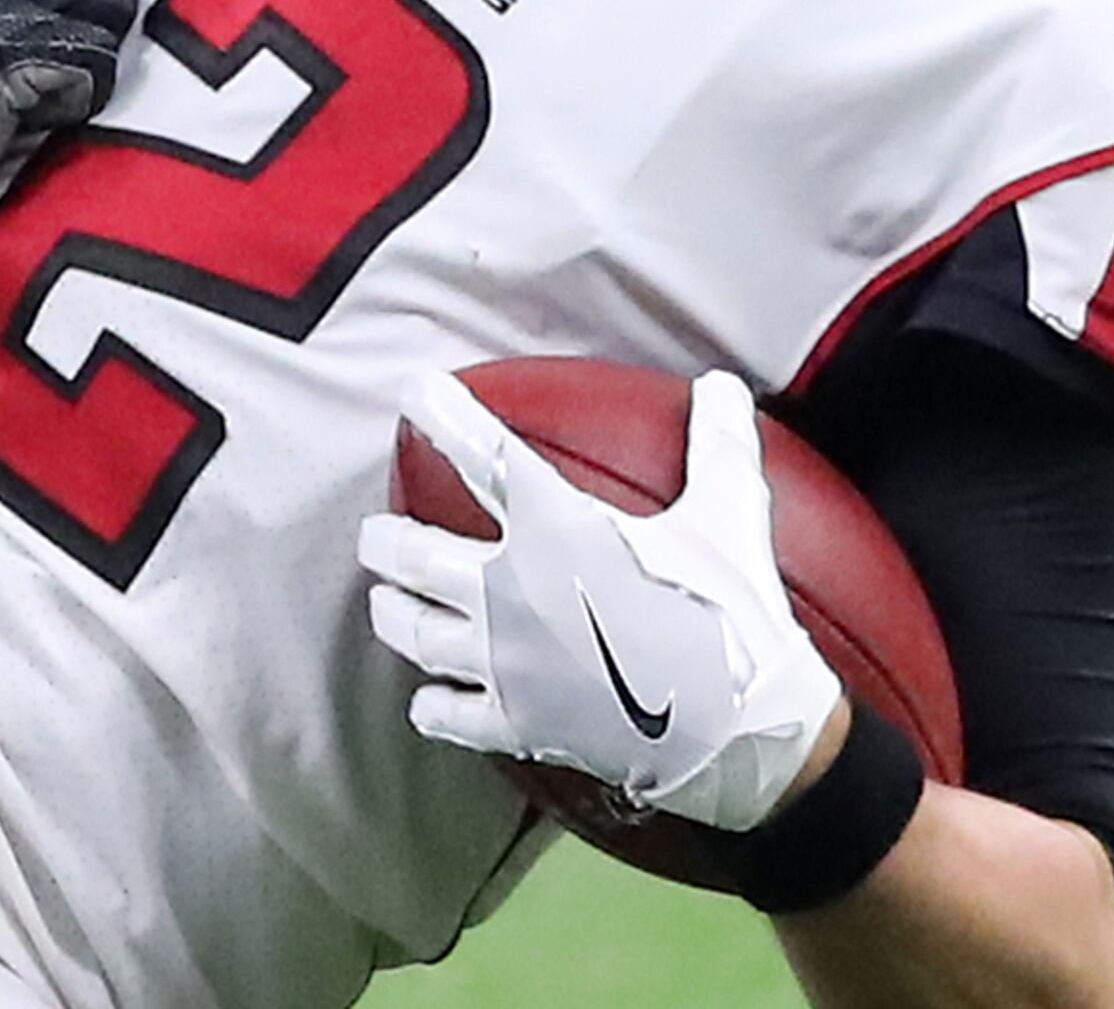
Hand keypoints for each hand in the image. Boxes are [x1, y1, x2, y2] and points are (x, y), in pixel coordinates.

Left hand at [360, 369, 842, 831]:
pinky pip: (449, 713)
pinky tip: (427, 703)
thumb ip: (718, 445)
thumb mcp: (731, 516)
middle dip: (384, 541)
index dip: (444, 417)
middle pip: (415, 555)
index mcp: (557, 528)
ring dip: (393, 614)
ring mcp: (507, 661)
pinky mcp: (518, 723)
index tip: (413, 393)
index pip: (484, 455)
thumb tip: (722, 383)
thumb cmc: (732, 613)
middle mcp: (512, 590)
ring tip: (384, 603)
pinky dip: (432, 705)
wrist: (740, 730)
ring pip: (416, 632)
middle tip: (373, 535)